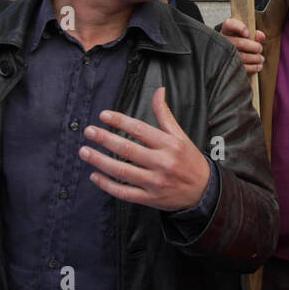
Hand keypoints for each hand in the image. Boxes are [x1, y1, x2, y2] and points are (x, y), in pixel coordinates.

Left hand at [80, 88, 210, 210]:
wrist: (204, 191)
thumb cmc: (190, 160)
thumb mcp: (181, 136)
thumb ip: (165, 115)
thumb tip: (159, 91)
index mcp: (170, 145)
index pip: (140, 129)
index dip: (120, 121)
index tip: (103, 116)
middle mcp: (162, 163)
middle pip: (127, 149)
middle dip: (105, 139)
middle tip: (89, 131)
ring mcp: (155, 182)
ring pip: (122, 171)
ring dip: (100, 161)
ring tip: (84, 151)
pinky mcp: (150, 199)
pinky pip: (124, 192)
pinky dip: (107, 185)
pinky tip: (95, 175)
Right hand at [220, 17, 265, 75]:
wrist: (226, 54)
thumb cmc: (237, 42)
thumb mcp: (244, 35)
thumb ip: (254, 34)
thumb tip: (261, 36)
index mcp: (226, 30)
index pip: (230, 25)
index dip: (240, 28)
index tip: (247, 33)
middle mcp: (223, 42)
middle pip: (241, 43)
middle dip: (254, 47)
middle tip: (259, 48)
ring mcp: (224, 55)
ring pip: (243, 57)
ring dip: (255, 58)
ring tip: (261, 58)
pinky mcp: (228, 66)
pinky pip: (242, 68)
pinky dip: (253, 67)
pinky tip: (258, 66)